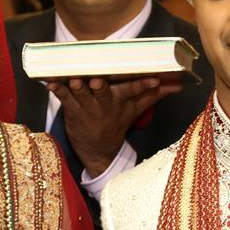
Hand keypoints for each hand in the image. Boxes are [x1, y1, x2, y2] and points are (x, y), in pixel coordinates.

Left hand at [43, 73, 182, 175]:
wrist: (99, 151)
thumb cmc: (116, 123)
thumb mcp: (135, 109)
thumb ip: (154, 94)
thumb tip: (178, 84)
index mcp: (121, 101)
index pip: (136, 91)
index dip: (145, 85)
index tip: (155, 79)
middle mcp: (105, 105)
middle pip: (104, 94)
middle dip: (101, 88)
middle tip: (97, 81)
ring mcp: (87, 108)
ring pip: (82, 95)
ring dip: (77, 87)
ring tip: (73, 80)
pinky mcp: (71, 110)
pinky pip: (63, 99)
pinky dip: (57, 91)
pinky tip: (50, 83)